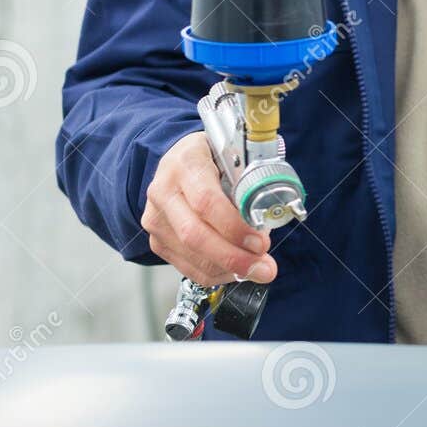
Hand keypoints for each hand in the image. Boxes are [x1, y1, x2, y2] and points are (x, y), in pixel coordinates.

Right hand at [142, 131, 274, 286]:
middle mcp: (164, 191)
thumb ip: (249, 180)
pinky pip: (186, 266)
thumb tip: (270, 216)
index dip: (234, 226)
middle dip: (233, 256)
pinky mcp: (157, 240)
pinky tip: (236, 271)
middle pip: (194, 234)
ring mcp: (157, 218)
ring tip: (258, 270)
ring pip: (190, 254)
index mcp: (186, 163)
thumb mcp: (234, 154)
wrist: (179, 161)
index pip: (206, 201)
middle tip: (263, 267)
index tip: (261, 241)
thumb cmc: (213, 157)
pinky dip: (215, 273)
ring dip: (228, 269)